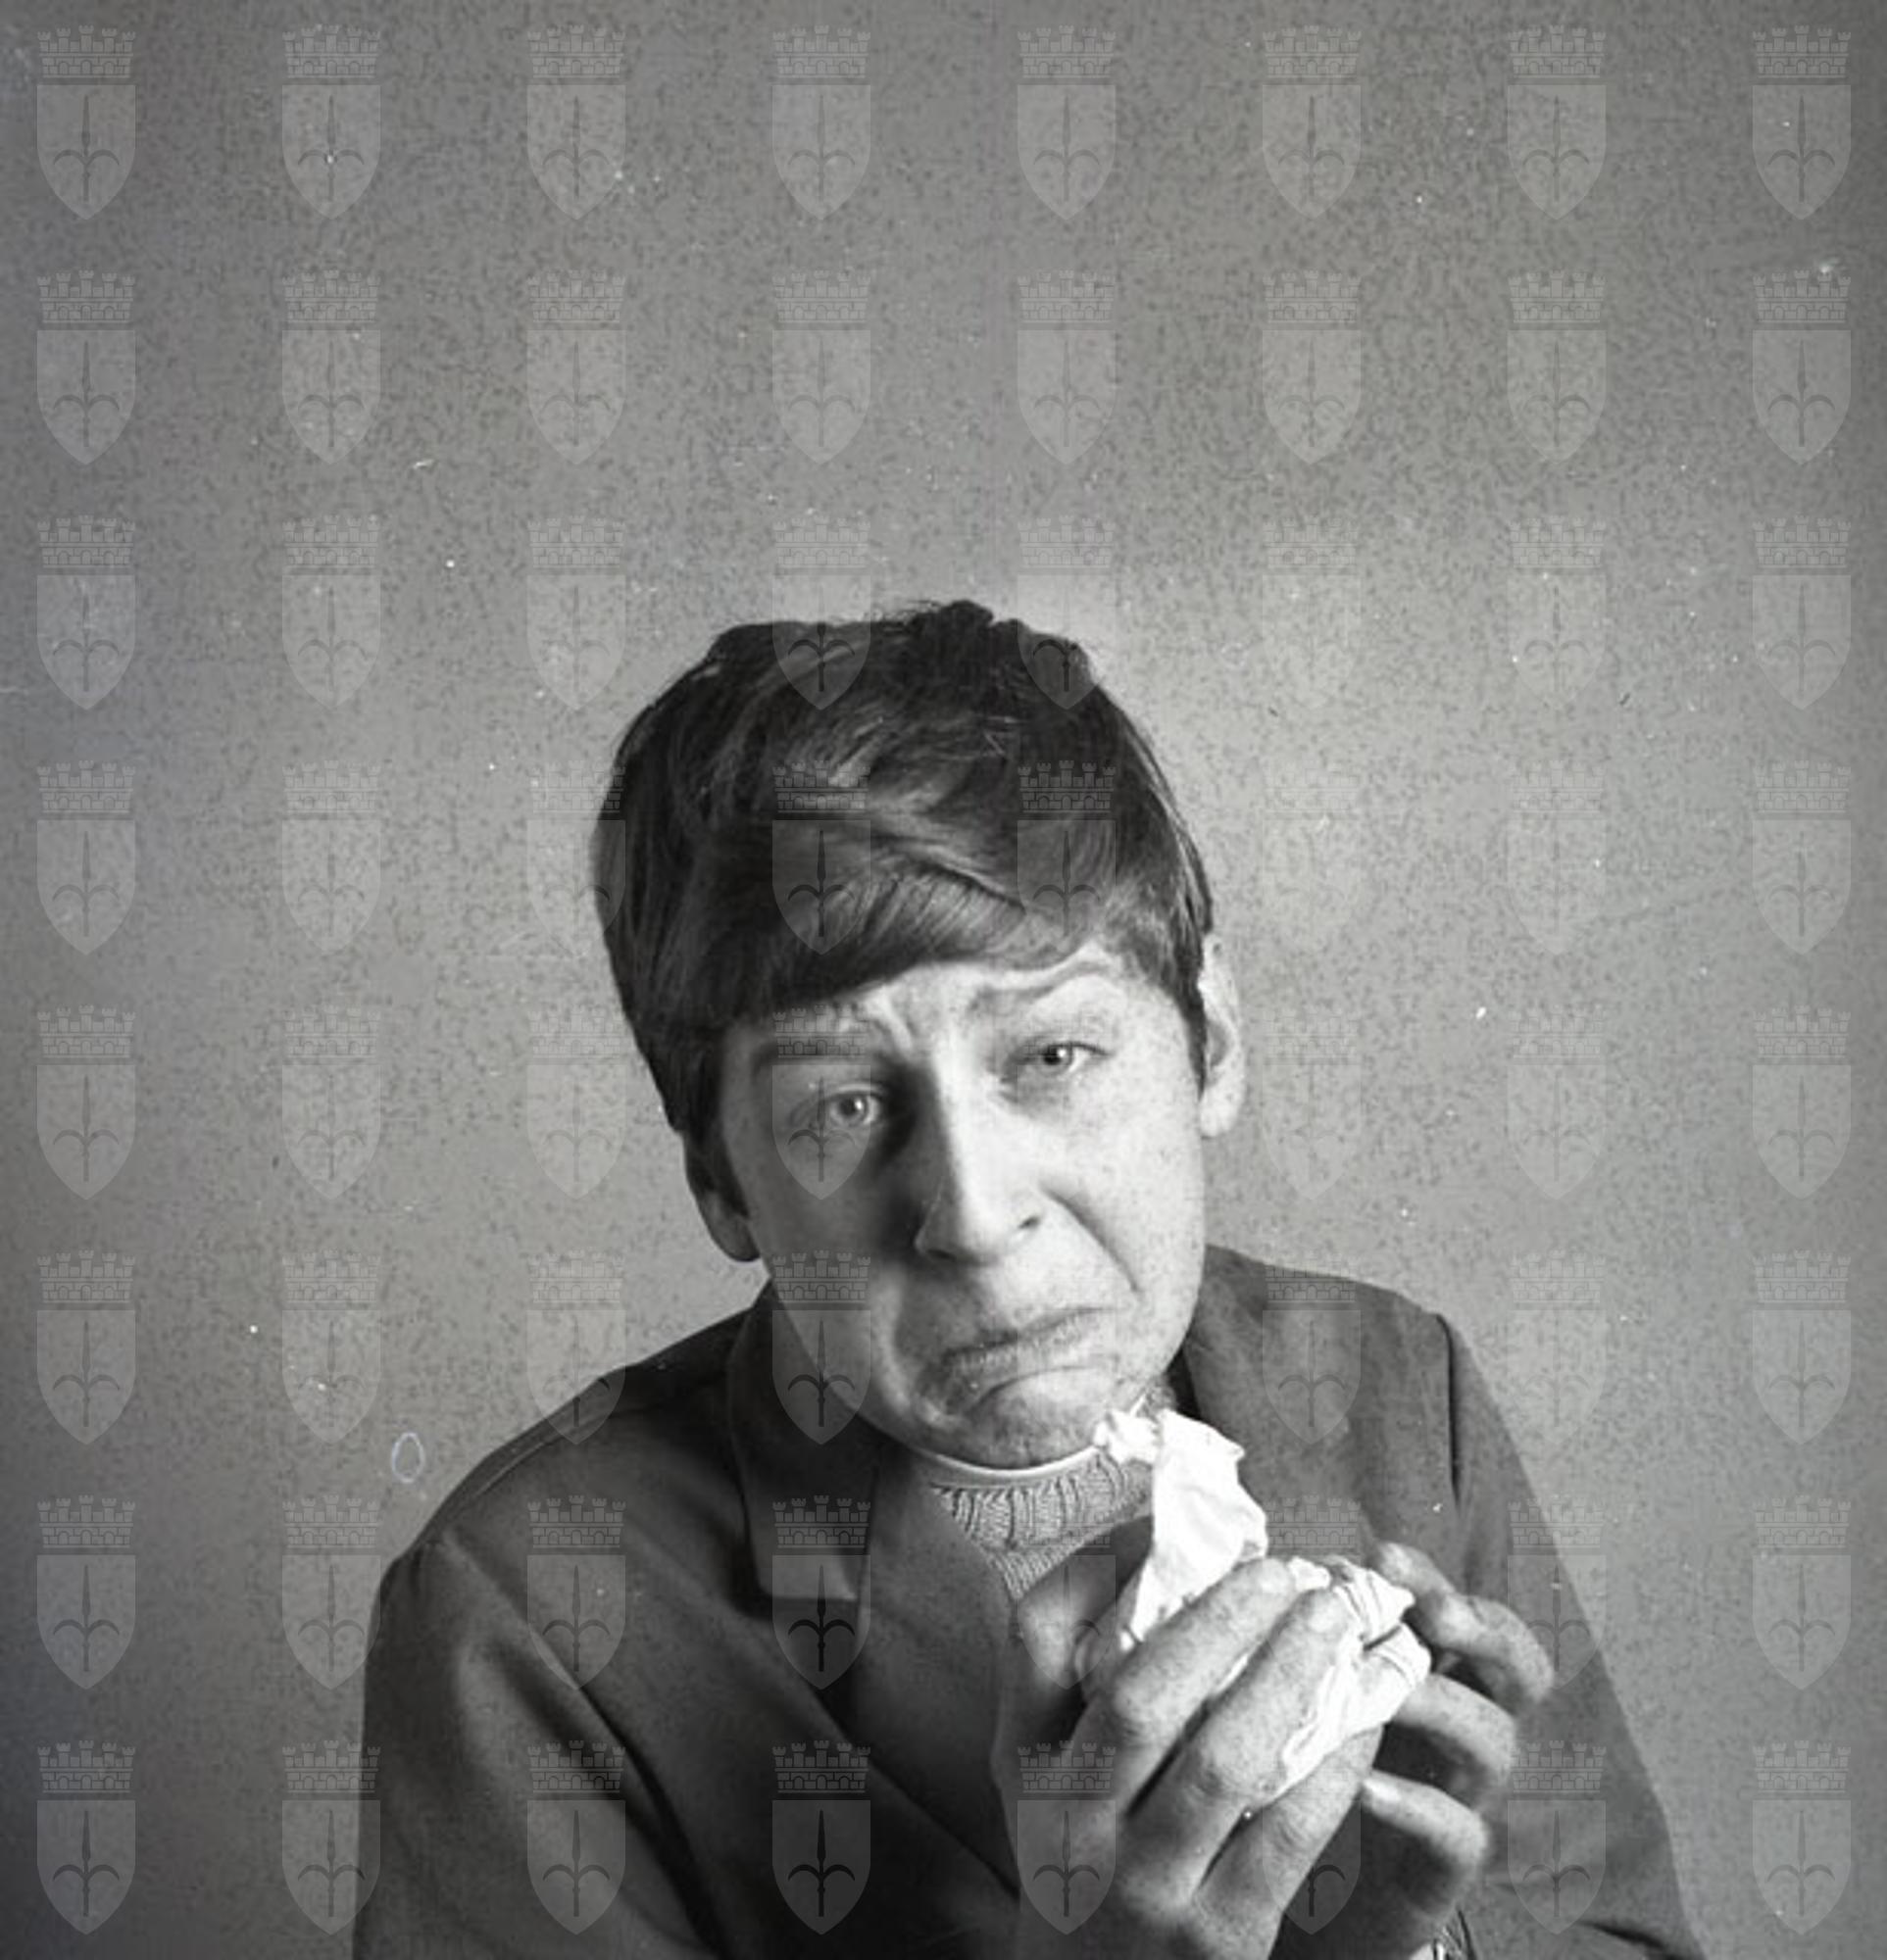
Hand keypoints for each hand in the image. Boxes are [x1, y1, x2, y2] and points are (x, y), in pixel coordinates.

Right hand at [996, 1553, 1412, 1959]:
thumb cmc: (1089, 1871)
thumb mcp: (1052, 1783)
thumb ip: (1084, 1686)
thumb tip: (1161, 1554)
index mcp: (1026, 1767)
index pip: (1034, 1638)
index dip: (1099, 1566)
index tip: (1167, 1522)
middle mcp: (1071, 1825)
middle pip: (1142, 1695)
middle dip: (1220, 1619)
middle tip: (1285, 1569)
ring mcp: (1143, 1888)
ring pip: (1221, 1762)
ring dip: (1287, 1678)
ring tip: (1336, 1624)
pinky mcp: (1217, 1940)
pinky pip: (1284, 1836)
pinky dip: (1330, 1768)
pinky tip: (1363, 1720)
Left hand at [1274, 1540, 1555, 1958]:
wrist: (1324, 1880)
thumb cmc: (1332, 1760)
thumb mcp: (1334, 1690)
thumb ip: (1327, 1635)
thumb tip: (1284, 1567)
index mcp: (1449, 1676)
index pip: (1475, 1615)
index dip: (1439, 1582)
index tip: (1383, 1555)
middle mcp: (1472, 1727)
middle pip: (1522, 1669)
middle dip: (1484, 1632)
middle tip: (1435, 1616)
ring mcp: (1470, 1794)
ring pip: (1495, 1742)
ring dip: (1442, 1707)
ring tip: (1384, 1695)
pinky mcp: (1450, 1864)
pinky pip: (1459, 1834)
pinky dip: (1416, 1807)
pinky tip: (1364, 1787)